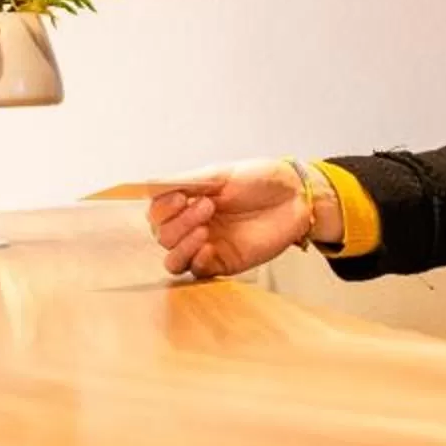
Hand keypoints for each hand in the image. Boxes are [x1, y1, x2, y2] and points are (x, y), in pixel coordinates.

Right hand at [149, 159, 316, 279]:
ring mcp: (207, 245)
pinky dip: (196, 260)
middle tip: (208, 206)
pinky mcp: (224, 263)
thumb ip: (186, 182)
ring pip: (173, 259)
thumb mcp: (220, 174)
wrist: (295, 196)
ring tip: (204, 229)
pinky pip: (198, 271)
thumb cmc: (260, 180)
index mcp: (189, 202)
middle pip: (162, 236)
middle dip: (178, 222)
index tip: (182, 196)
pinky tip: (208, 246)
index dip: (162, 208)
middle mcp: (193, 225)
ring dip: (181, 245)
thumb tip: (150, 184)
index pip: (157, 213)